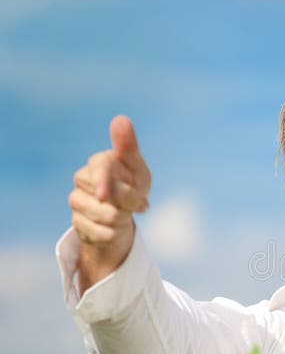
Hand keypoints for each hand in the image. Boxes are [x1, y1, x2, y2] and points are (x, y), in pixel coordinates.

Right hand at [69, 116, 151, 291]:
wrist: (123, 214)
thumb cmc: (132, 184)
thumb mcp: (137, 168)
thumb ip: (128, 147)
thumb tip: (121, 119)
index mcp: (99, 162)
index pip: (98, 169)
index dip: (102, 182)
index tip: (104, 196)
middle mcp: (82, 179)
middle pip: (106, 199)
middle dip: (128, 204)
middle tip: (136, 201)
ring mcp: (77, 201)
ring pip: (104, 217)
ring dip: (123, 220)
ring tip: (124, 213)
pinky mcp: (77, 223)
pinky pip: (100, 234)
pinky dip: (114, 234)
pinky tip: (114, 227)